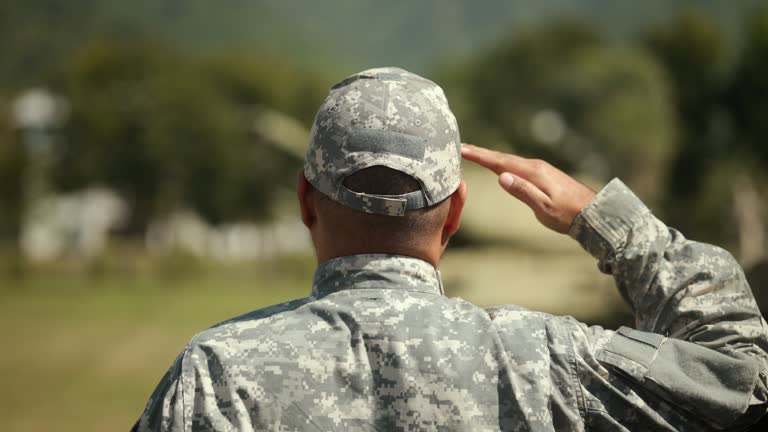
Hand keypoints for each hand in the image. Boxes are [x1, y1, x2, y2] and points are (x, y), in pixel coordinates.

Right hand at [461, 143, 596, 233]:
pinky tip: (500, 166)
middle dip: (481, 153)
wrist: (593, 213)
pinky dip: (503, 163)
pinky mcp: (544, 175)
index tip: (462, 149)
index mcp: (533, 172)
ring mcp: (540, 169)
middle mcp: (535, 166)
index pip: (500, 162)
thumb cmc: (567, 214)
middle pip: (503, 158)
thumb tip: (501, 177)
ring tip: (475, 154)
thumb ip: (522, 191)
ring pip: (510, 161)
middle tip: (462, 147)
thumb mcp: (543, 207)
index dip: (480, 155)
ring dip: (492, 157)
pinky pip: (518, 166)